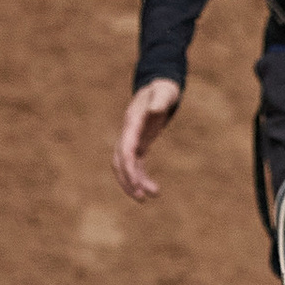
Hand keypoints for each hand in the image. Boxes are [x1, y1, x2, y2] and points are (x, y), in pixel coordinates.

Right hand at [113, 77, 181, 199]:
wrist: (159, 86)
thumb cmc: (163, 89)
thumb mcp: (164, 92)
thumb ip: (160, 100)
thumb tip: (156, 110)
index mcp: (132, 123)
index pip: (125, 150)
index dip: (129, 168)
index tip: (138, 184)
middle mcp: (128, 133)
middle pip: (119, 161)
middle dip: (128, 180)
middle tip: (142, 197)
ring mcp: (132, 139)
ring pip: (125, 166)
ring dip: (133, 182)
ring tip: (150, 197)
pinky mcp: (139, 144)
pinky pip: (135, 164)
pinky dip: (141, 177)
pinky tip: (152, 189)